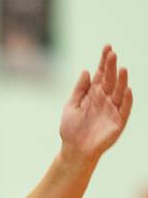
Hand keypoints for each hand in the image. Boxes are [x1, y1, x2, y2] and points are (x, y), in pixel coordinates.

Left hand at [59, 45, 132, 165]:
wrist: (74, 150)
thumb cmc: (71, 129)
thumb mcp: (71, 106)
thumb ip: (79, 90)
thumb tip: (86, 71)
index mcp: (93, 94)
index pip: (101, 74)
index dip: (104, 61)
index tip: (107, 47)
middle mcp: (104, 99)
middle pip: (110, 80)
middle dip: (111, 67)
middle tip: (112, 54)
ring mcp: (112, 109)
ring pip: (119, 92)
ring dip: (121, 80)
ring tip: (121, 68)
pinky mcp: (118, 121)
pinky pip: (124, 109)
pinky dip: (126, 100)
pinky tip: (126, 89)